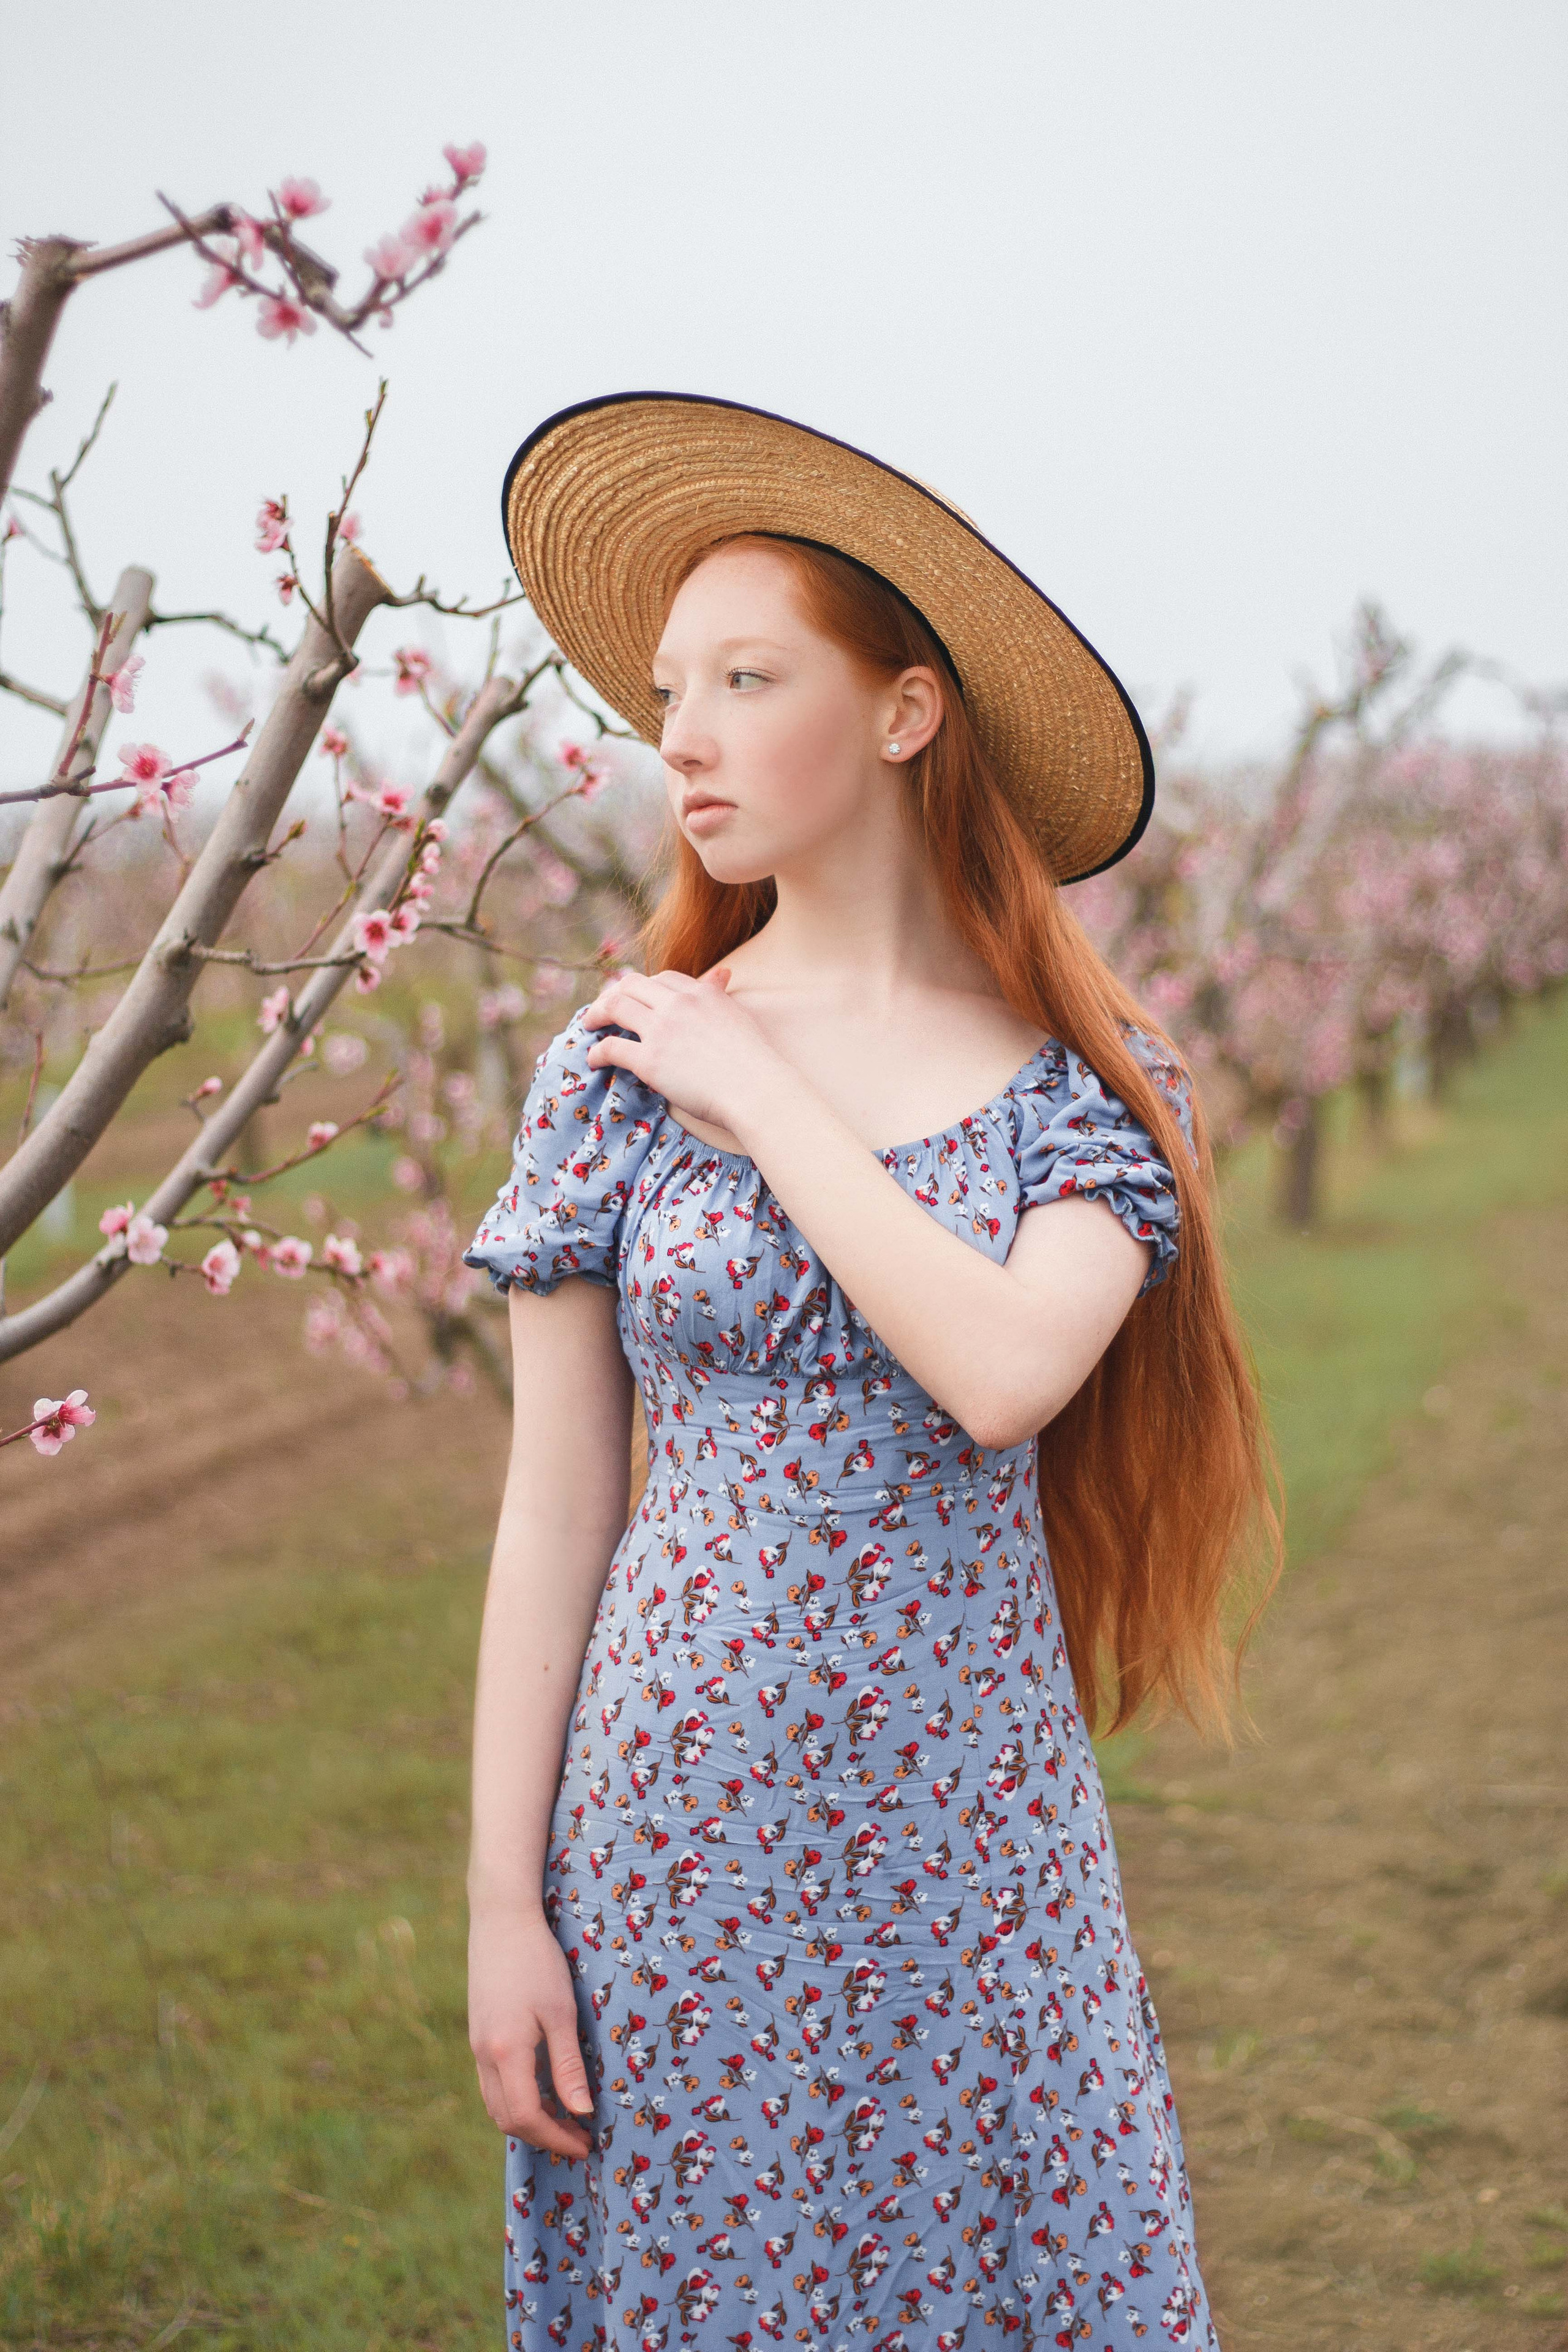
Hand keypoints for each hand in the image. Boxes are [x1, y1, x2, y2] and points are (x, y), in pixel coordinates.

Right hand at [469, 1908, 593, 2158]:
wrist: (501, 1919)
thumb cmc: (537, 1961)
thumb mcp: (561, 2013)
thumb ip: (568, 2066)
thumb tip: (582, 2113)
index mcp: (505, 2053)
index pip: (527, 2117)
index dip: (557, 2138)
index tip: (586, 2144)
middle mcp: (484, 2055)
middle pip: (507, 2119)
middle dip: (543, 2136)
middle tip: (580, 2137)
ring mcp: (477, 2045)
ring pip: (496, 2103)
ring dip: (529, 2119)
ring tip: (566, 2117)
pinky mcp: (478, 2034)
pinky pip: (493, 2083)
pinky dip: (517, 2097)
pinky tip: (544, 2088)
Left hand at [580, 966, 783, 1136]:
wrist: (756, 1089)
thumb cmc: (755, 1061)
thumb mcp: (737, 1015)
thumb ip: (720, 995)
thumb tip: (723, 973)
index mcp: (701, 993)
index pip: (663, 978)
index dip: (644, 987)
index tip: (636, 998)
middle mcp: (678, 1004)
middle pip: (631, 985)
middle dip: (613, 994)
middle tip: (604, 1009)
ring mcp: (661, 1031)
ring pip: (615, 1007)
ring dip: (597, 1015)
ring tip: (589, 1025)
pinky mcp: (649, 1061)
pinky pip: (612, 1047)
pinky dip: (597, 1052)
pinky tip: (593, 1059)